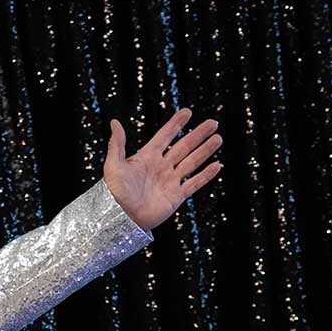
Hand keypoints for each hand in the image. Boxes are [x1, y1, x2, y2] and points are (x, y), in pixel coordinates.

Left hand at [103, 108, 221, 230]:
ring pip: (192, 162)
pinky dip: (206, 175)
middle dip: (198, 134)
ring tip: (218, 138)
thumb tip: (114, 122)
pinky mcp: (175, 196)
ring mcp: (169, 181)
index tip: (187, 112)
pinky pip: (194, 183)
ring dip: (205, 150)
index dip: (176, 124)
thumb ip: (117, 144)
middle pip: (184, 146)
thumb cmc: (113, 192)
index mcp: (147, 157)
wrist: (120, 218)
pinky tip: (217, 165)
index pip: (165, 136)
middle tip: (213, 123)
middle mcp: (161, 167)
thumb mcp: (113, 165)